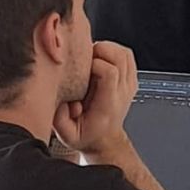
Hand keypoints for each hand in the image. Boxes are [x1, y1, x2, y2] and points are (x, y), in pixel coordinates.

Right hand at [52, 41, 138, 159]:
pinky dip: (113, 50)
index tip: (80, 67)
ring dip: (106, 49)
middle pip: (119, 57)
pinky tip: (100, 58)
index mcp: (107, 103)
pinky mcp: (129, 79)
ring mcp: (128, 85)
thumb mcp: (67, 134)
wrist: (103, 140)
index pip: (109, 72)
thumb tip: (63, 98)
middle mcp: (122, 92)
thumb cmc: (86, 135)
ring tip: (91, 56)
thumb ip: (60, 118)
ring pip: (124, 54)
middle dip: (99, 50)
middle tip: (84, 57)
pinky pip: (127, 56)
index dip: (93, 63)